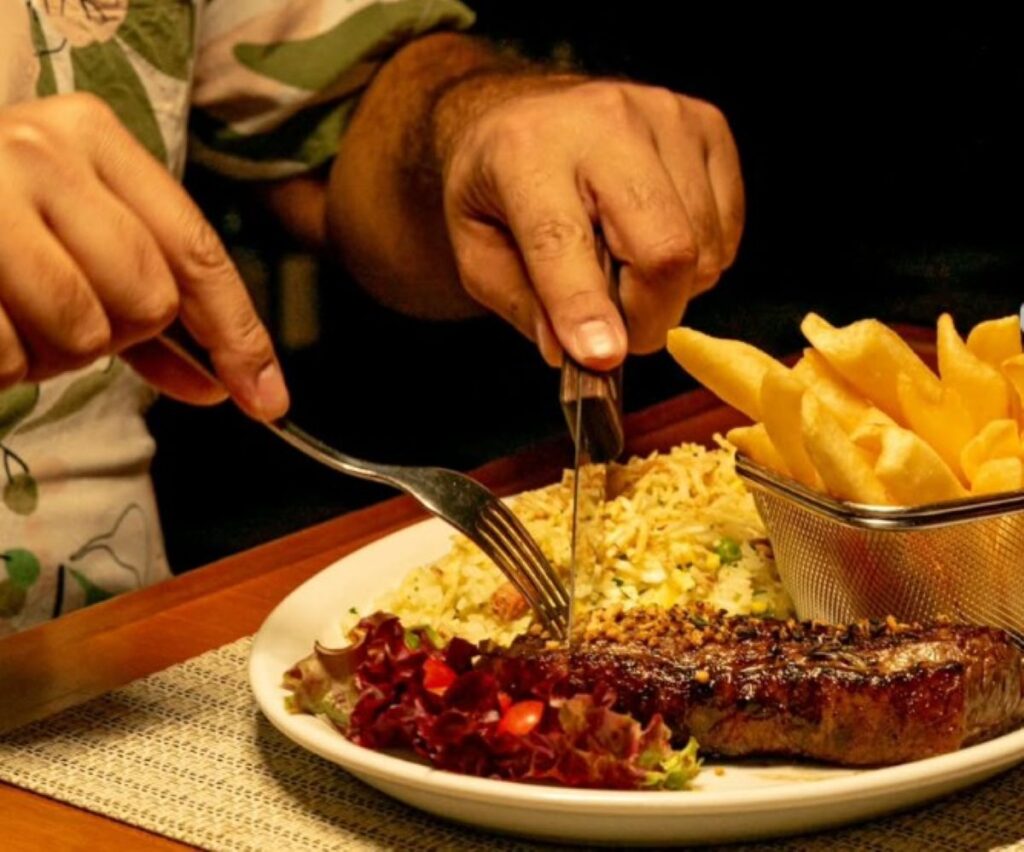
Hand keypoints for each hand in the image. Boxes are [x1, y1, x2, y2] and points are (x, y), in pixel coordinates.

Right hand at [0, 94, 288, 419]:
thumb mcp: (76, 234)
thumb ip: (150, 302)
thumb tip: (222, 384)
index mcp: (92, 136)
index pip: (198, 252)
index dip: (241, 336)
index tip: (267, 399)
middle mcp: (41, 150)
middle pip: (149, 299)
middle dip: (119, 333)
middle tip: (65, 313)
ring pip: (85, 329)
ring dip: (56, 352)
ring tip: (16, 316)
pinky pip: (13, 354)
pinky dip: (7, 365)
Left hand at [438, 77, 743, 367]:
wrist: (527, 115)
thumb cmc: (499, 191)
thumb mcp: (477, 255)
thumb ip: (524, 306)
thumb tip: (581, 353)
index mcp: (525, 153)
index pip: (563, 240)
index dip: (585, 307)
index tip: (603, 358)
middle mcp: (602, 122)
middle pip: (664, 248)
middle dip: (649, 317)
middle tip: (620, 334)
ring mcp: (665, 117)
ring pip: (704, 249)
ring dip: (672, 292)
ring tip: (627, 273)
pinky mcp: (707, 125)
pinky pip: (726, 230)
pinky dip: (698, 262)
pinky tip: (654, 242)